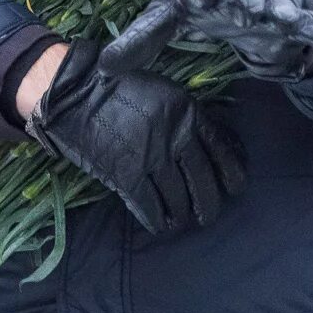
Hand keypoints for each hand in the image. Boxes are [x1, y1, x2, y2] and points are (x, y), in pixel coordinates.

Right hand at [27, 38, 245, 235]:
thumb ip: (185, 118)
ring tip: (181, 220)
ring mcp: (152, 158)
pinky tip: (159, 225)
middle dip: (208, 203)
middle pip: (203, 180)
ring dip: (181, 213)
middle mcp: (176, 136)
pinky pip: (149, 206)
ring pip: (178, 197)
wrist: (76, 93)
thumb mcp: (164, 93)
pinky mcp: (127, 176)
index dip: (232, 173)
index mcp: (189, 112)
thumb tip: (206, 146)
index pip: (222, 148)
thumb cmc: (118, 88)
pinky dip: (156, 220)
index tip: (235, 187)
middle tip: (207, 215)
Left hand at [101, 0, 312, 79]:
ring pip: (274, 4)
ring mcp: (265, 2)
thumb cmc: (201, 0)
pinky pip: (304, 23)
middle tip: (247, 4)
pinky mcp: (288, 17)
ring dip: (280, 9)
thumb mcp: (170, 17)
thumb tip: (103, 70)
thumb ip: (141, 40)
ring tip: (289, 18)